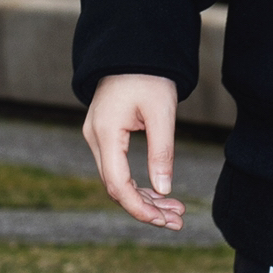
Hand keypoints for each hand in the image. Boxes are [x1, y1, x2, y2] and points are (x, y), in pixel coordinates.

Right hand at [81, 73, 185, 229]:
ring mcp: (97, 138)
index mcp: (106, 133)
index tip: (163, 221)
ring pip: (117, 181)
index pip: (117, 183)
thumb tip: (164, 190)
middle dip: (146, 208)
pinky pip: (119, 169)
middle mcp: (95, 138)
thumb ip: (162, 152)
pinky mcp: (105, 137)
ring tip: (175, 212)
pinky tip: (161, 195)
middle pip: (115, 187)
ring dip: (144, 199)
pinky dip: (138, 184)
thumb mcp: (162, 112)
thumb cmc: (149, 77)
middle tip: (177, 222)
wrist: (133, 51)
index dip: (139, 207)